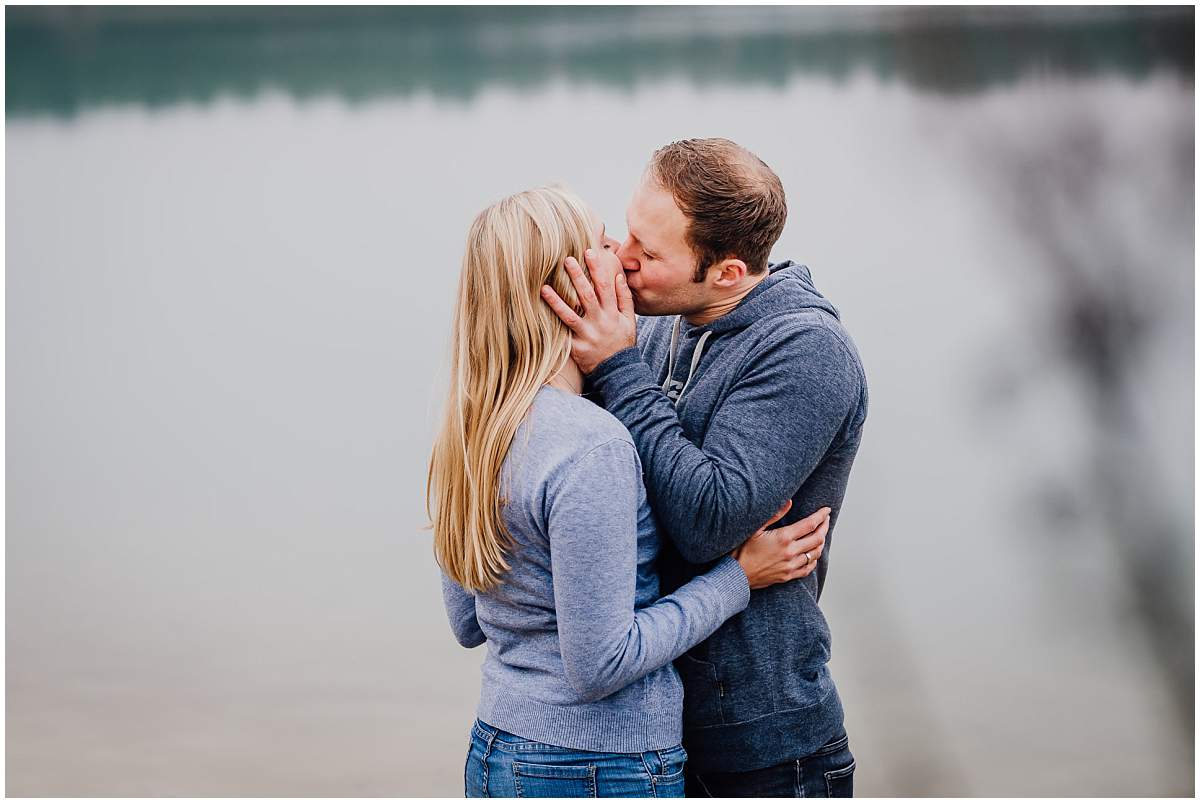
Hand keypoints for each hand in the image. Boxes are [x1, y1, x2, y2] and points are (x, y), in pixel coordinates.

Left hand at [540, 249, 636, 374]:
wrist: (619, 371)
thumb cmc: (622, 343)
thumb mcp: (629, 320)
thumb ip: (625, 298)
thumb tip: (618, 276)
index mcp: (613, 313)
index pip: (605, 286)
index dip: (597, 268)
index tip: (588, 252)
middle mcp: (600, 322)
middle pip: (587, 295)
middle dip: (577, 276)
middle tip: (566, 259)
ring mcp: (588, 335)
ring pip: (570, 314)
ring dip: (556, 300)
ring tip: (544, 287)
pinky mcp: (577, 347)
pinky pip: (563, 334)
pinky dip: (552, 324)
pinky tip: (539, 315)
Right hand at [733, 503, 830, 589]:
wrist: (736, 574)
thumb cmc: (742, 550)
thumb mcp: (755, 528)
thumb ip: (774, 515)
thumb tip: (789, 501)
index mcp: (783, 538)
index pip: (810, 524)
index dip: (821, 516)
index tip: (826, 510)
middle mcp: (790, 552)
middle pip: (817, 538)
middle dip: (824, 526)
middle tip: (826, 519)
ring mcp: (790, 565)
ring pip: (815, 553)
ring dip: (821, 542)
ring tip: (821, 534)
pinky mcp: (788, 576)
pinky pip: (808, 568)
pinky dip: (814, 559)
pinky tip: (812, 554)